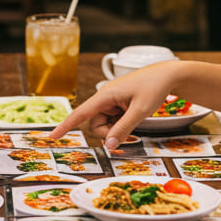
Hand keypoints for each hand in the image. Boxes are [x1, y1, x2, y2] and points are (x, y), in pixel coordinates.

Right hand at [49, 64, 179, 149]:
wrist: (167, 74)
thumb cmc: (154, 87)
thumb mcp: (141, 111)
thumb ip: (124, 128)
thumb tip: (109, 146)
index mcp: (105, 95)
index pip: (80, 113)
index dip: (65, 126)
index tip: (52, 136)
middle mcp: (105, 97)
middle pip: (95, 124)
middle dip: (109, 132)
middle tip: (129, 130)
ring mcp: (112, 100)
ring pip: (105, 123)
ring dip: (116, 128)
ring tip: (134, 117)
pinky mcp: (118, 103)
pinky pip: (113, 119)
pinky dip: (121, 123)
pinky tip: (134, 114)